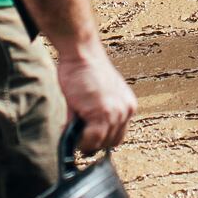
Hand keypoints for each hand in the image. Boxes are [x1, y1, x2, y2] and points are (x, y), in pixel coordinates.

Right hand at [56, 39, 136, 156]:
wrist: (82, 53)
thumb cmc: (85, 70)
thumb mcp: (96, 96)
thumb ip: (96, 116)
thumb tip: (82, 137)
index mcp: (127, 106)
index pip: (118, 135)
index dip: (102, 140)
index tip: (88, 140)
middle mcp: (125, 111)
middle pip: (111, 142)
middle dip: (93, 142)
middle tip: (78, 137)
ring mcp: (115, 114)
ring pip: (101, 143)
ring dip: (85, 141)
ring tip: (73, 131)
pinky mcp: (102, 114)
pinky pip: (91, 139)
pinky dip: (79, 140)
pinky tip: (70, 130)